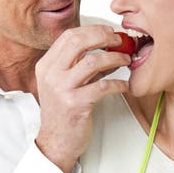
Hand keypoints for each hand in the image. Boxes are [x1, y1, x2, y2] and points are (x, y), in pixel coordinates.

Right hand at [35, 25, 129, 172]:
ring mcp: (62, 89)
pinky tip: (125, 85)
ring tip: (126, 61)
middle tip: (120, 41)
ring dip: (115, 58)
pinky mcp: (75, 104)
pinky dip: (118, 83)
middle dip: (104, 36)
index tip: (109, 32)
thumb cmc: (63, 113)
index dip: (93, 30)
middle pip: (79, 41)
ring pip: (93, 61)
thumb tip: (106, 46)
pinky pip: (103, 86)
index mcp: (46, 66)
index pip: (69, 36)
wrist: (56, 142)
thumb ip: (79, 65)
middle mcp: (51, 74)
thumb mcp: (63, 84)